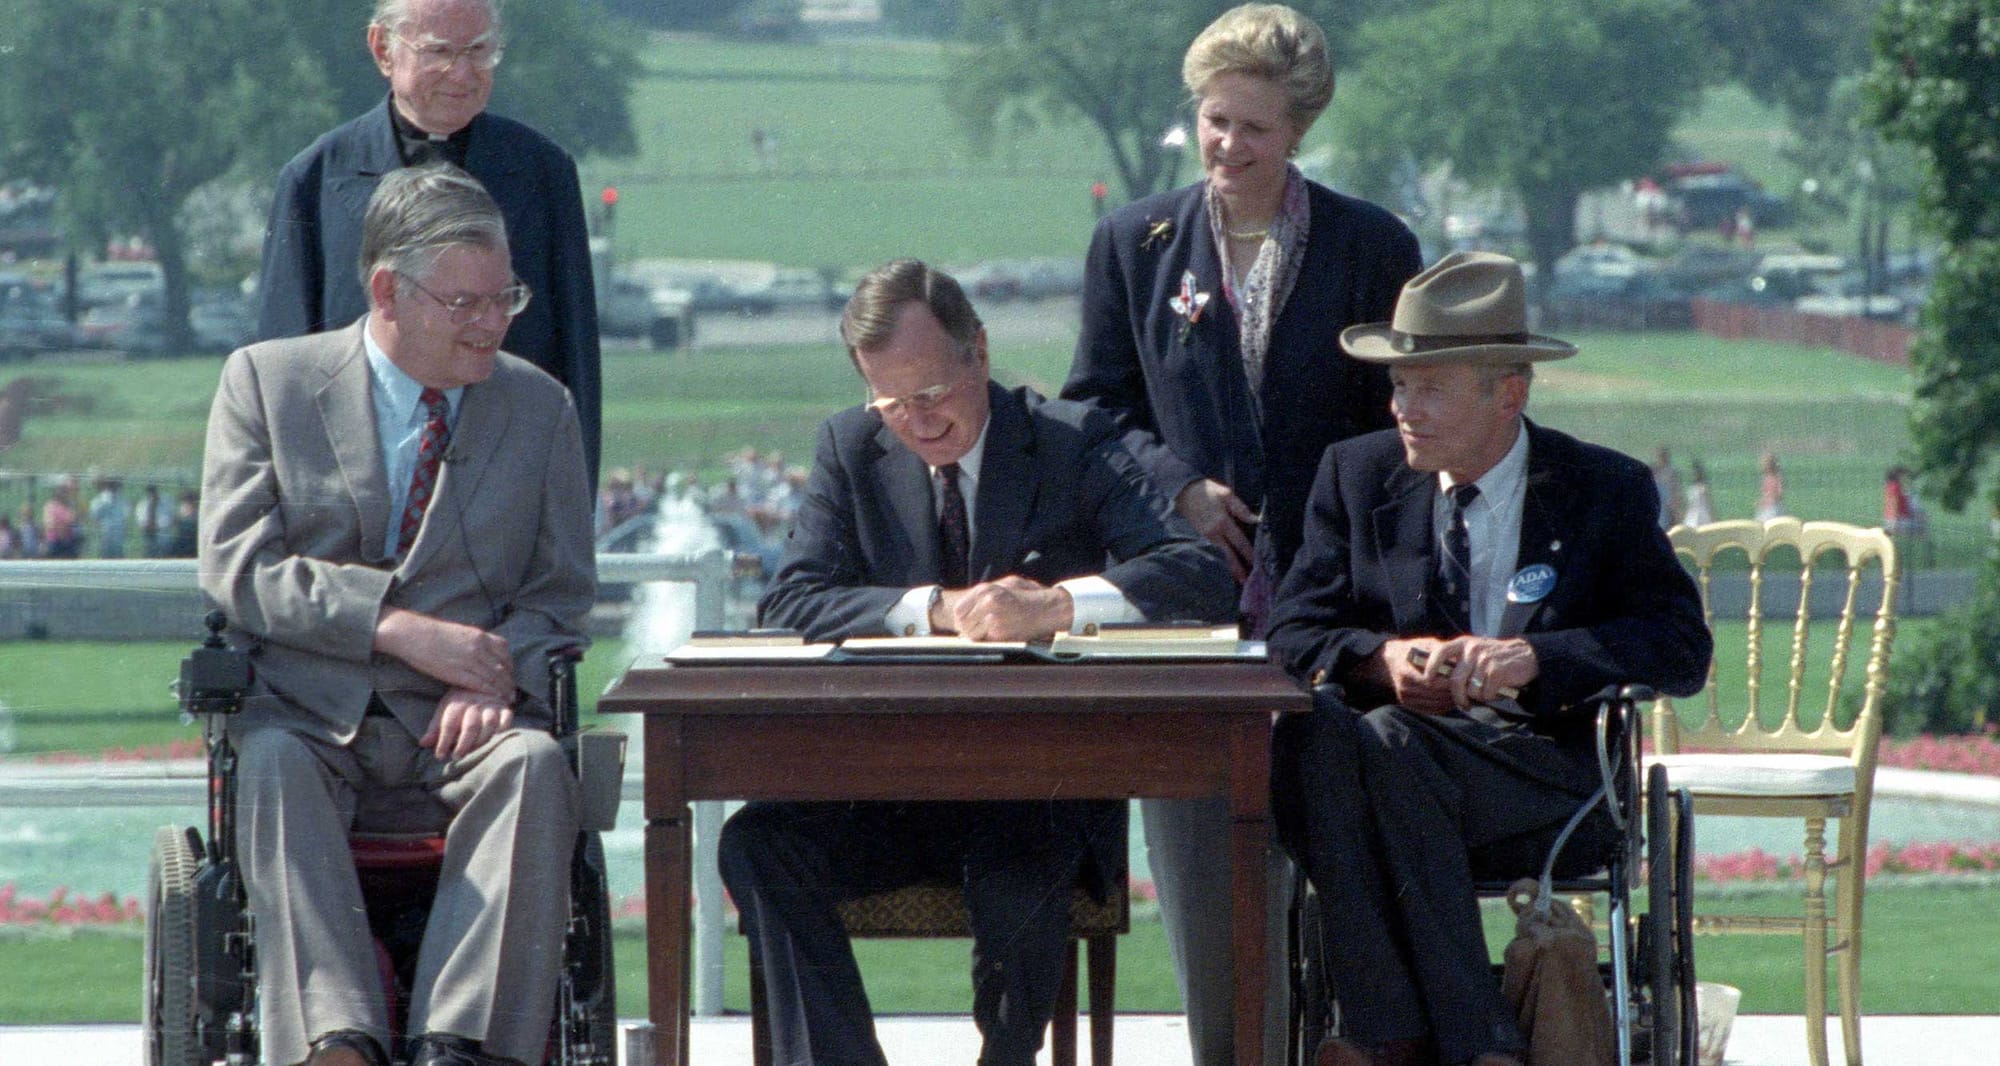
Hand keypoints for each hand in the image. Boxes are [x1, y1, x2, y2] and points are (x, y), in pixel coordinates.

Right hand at [374, 606, 512, 698]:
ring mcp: (470, 660)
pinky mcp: (458, 673)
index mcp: (480, 636)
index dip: (509, 665)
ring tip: (508, 699)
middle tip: (513, 692)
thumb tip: (484, 647)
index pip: (504, 651)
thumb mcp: (461, 632)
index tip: (510, 674)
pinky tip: (494, 698)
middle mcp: (479, 648)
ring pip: (494, 677)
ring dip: (503, 690)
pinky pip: (480, 684)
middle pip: (502, 667)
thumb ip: (475, 640)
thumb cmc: (433, 633)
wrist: (414, 634)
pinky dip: (490, 692)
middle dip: (509, 681)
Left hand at [420, 687, 515, 760]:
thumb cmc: (461, 701)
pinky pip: (507, 718)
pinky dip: (503, 727)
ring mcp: (491, 706)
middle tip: (457, 756)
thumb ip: (435, 728)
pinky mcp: (505, 708)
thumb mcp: (445, 710)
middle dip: (464, 743)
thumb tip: (423, 743)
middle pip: (470, 726)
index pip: (449, 724)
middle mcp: (474, 704)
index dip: (444, 740)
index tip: (440, 756)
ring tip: (474, 751)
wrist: (482, 682)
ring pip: (489, 724)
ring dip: (482, 739)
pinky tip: (497, 736)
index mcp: (457, 703)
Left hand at [952, 575, 1073, 640]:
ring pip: (971, 635)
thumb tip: (966, 607)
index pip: (959, 610)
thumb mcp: (1005, 585)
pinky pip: (985, 641)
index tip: (968, 623)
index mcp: (985, 590)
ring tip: (989, 633)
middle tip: (978, 630)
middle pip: (963, 624)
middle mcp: (987, 603)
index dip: (962, 619)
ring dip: (978, 636)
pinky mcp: (1001, 633)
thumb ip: (985, 593)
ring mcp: (993, 618)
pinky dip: (989, 641)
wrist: (1048, 609)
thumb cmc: (1027, 596)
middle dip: (968, 629)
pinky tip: (1000, 635)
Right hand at [1175, 479, 1256, 581]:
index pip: (1239, 542)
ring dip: (1231, 567)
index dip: (1249, 554)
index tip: (1258, 565)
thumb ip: (1241, 508)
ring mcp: (1206, 537)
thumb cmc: (1207, 491)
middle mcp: (1213, 533)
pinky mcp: (1202, 537)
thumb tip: (1255, 520)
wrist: (1183, 492)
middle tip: (1249, 583)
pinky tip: (1228, 566)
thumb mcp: (1226, 494)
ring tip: (1241, 579)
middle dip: (1239, 569)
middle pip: (1229, 555)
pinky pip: (1216, 551)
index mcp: (1222, 522)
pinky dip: (1223, 560)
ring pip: (1221, 556)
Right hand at [1377, 636, 1456, 714]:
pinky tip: (1452, 698)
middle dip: (1453, 691)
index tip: (1463, 676)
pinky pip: (1432, 710)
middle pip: (1435, 695)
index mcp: (1406, 671)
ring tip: (1463, 692)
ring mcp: (1406, 698)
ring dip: (1451, 700)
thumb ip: (1439, 650)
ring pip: (1436, 704)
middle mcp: (1404, 687)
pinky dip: (1445, 706)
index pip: (1431, 682)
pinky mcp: (1409, 705)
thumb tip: (1459, 660)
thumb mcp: (1423, 644)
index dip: (1449, 681)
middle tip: (1468, 686)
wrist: (1389, 661)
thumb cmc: (1411, 649)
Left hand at [1385, 635, 1538, 711]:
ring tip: (1486, 691)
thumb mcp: (1474, 652)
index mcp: (1463, 643)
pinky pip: (1486, 693)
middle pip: (1455, 681)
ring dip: (1478, 697)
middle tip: (1463, 704)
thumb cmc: (1494, 658)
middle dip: (1458, 697)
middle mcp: (1472, 649)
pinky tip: (1497, 690)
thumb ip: (1458, 661)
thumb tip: (1436, 680)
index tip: (1428, 680)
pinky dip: (1491, 696)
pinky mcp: (1497, 671)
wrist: (1526, 655)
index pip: (1439, 653)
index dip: (1431, 668)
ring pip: (1471, 690)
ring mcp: (1484, 659)